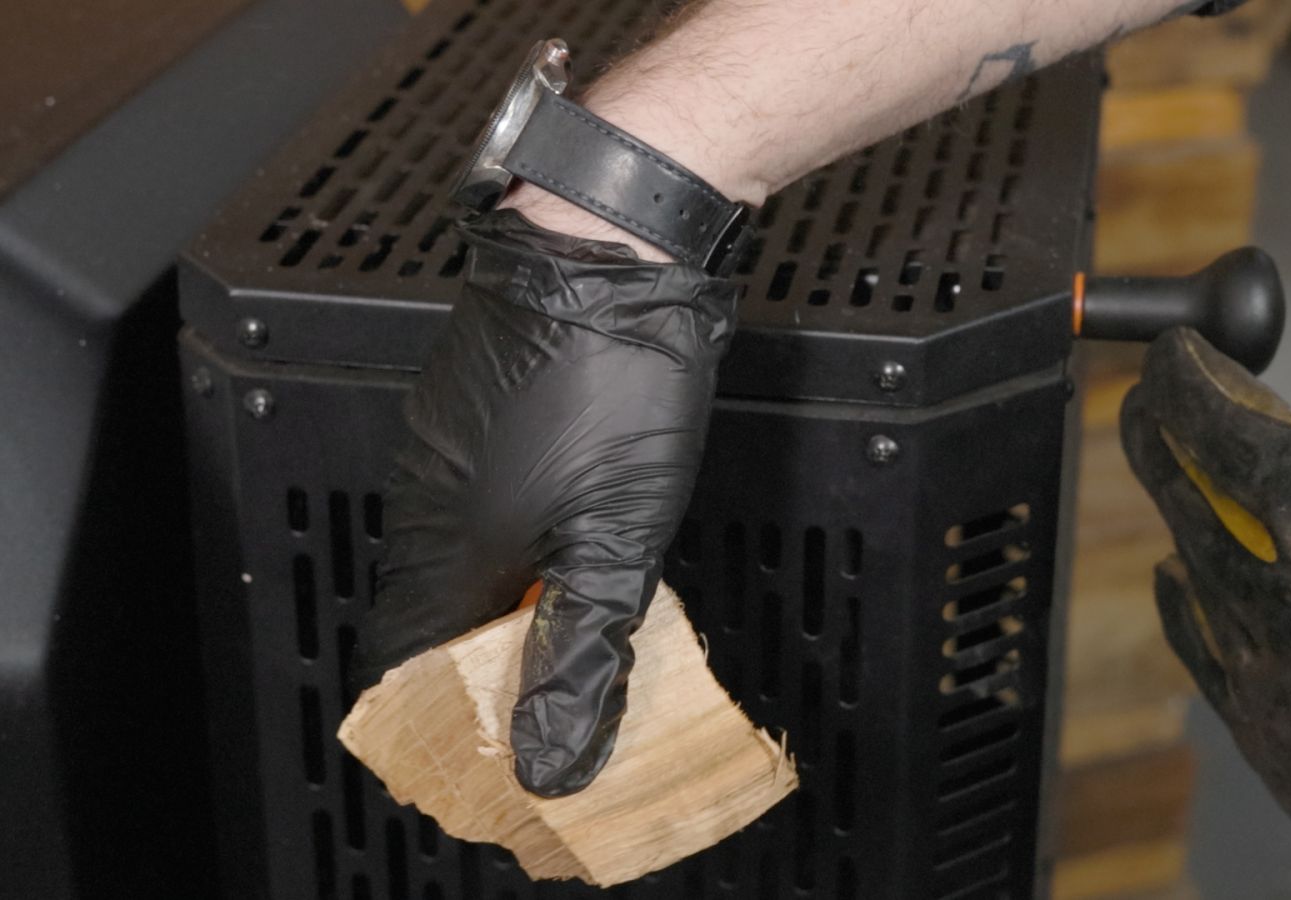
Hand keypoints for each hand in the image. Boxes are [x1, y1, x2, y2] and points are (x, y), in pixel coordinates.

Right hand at [353, 209, 735, 796]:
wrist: (615, 247)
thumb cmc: (614, 377)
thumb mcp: (618, 539)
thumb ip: (581, 651)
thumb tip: (550, 754)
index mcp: (450, 543)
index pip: (403, 658)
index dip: (434, 715)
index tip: (476, 745)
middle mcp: (429, 497)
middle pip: (427, 611)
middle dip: (472, 664)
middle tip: (531, 693)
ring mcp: (443, 444)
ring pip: (451, 554)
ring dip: (493, 601)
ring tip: (552, 628)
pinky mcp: (471, 407)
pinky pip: (470, 502)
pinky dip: (505, 542)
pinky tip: (556, 542)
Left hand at [1121, 329, 1290, 899]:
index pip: (1229, 433)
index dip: (1190, 384)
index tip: (1176, 354)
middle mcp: (1289, 607)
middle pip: (1189, 497)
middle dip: (1164, 437)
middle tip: (1151, 399)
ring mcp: (1272, 688)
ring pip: (1192, 574)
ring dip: (1184, 518)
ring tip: (1178, 476)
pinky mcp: (1278, 754)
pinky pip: (1207, 657)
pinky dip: (1191, 604)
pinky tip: (1182, 578)